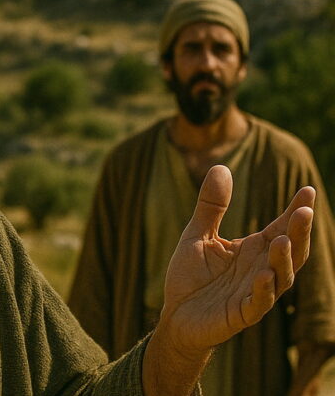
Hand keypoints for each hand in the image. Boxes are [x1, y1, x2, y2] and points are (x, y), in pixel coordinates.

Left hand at [160, 165, 314, 353]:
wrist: (175, 315)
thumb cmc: (190, 276)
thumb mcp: (197, 235)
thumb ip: (211, 206)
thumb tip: (221, 167)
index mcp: (254, 249)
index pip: (282, 227)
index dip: (295, 211)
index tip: (307, 190)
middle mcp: (261, 269)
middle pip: (291, 251)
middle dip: (300, 232)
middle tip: (304, 211)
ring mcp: (254, 293)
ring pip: (280, 277)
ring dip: (283, 260)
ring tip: (284, 240)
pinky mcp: (241, 314)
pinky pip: (258, 303)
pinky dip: (263, 290)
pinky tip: (263, 275)